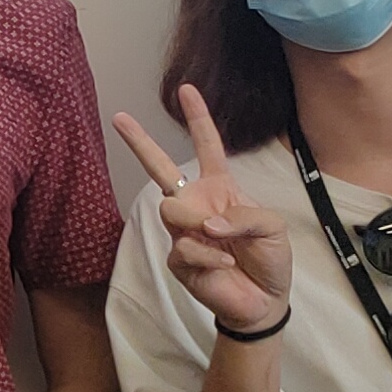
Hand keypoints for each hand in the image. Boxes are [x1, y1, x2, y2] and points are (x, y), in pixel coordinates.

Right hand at [109, 86, 291, 335]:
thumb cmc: (269, 258)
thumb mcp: (272, 227)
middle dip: (140, 142)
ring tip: (218, 240)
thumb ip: (244, 215)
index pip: (207, 146)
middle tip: (119, 117)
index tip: (186, 90)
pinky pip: (185, 247)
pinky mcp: (178, 260)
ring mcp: (183, 232)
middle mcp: (196, 204)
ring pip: (171, 208)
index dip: (197, 118)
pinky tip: (225, 266)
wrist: (263, 301)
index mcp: (219, 188)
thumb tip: (205, 224)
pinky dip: (210, 257)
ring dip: (197, 223)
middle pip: (161, 168)